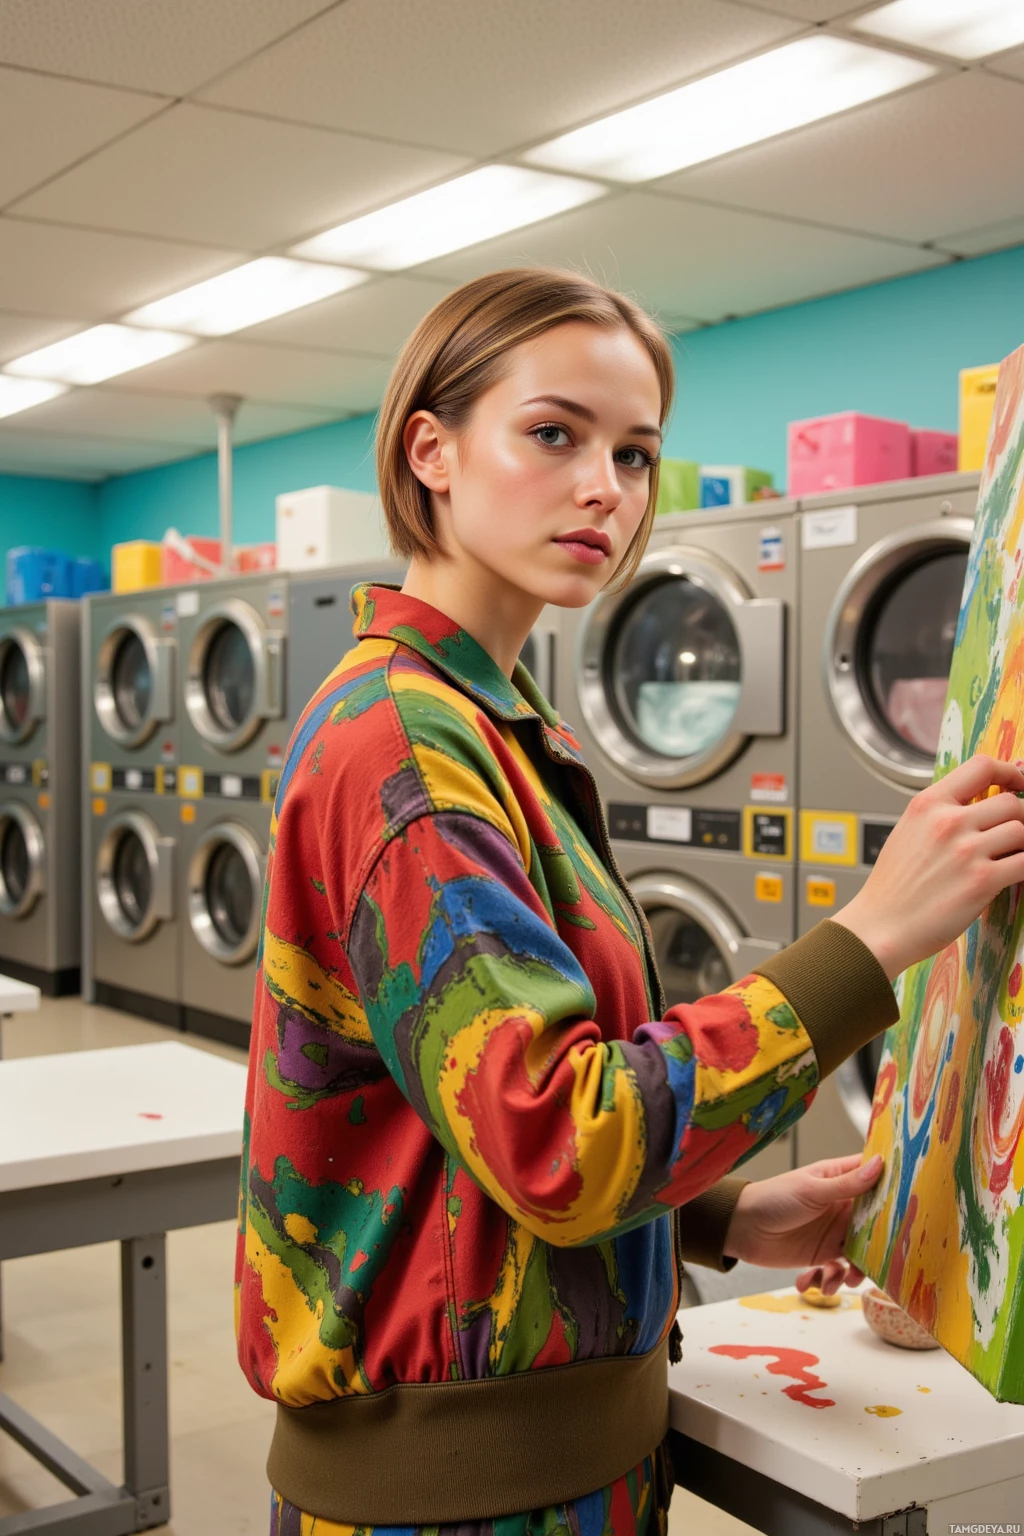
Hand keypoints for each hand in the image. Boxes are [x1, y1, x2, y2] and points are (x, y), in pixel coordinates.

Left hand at [723, 1154, 882, 1289]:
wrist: (740, 1228)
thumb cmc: (773, 1198)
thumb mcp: (811, 1189)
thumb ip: (847, 1183)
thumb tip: (879, 1164)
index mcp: (839, 1180)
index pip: (875, 1180)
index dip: (894, 1188)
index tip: (915, 1200)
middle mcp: (842, 1207)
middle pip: (876, 1224)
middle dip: (882, 1243)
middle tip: (883, 1259)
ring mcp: (834, 1232)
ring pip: (862, 1253)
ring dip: (856, 1271)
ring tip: (839, 1280)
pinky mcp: (822, 1255)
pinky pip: (839, 1271)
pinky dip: (831, 1281)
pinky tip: (814, 1283)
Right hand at [833, 754, 1023, 980]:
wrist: (880, 927)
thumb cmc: (893, 888)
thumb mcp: (907, 832)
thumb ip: (941, 813)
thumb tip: (980, 804)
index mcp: (927, 804)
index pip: (982, 766)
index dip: (1011, 773)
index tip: (1018, 784)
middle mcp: (948, 822)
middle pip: (1011, 803)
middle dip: (1018, 820)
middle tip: (1011, 837)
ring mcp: (966, 850)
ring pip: (1021, 831)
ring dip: (1020, 846)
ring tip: (1007, 859)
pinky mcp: (982, 881)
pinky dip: (1023, 867)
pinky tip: (1010, 875)